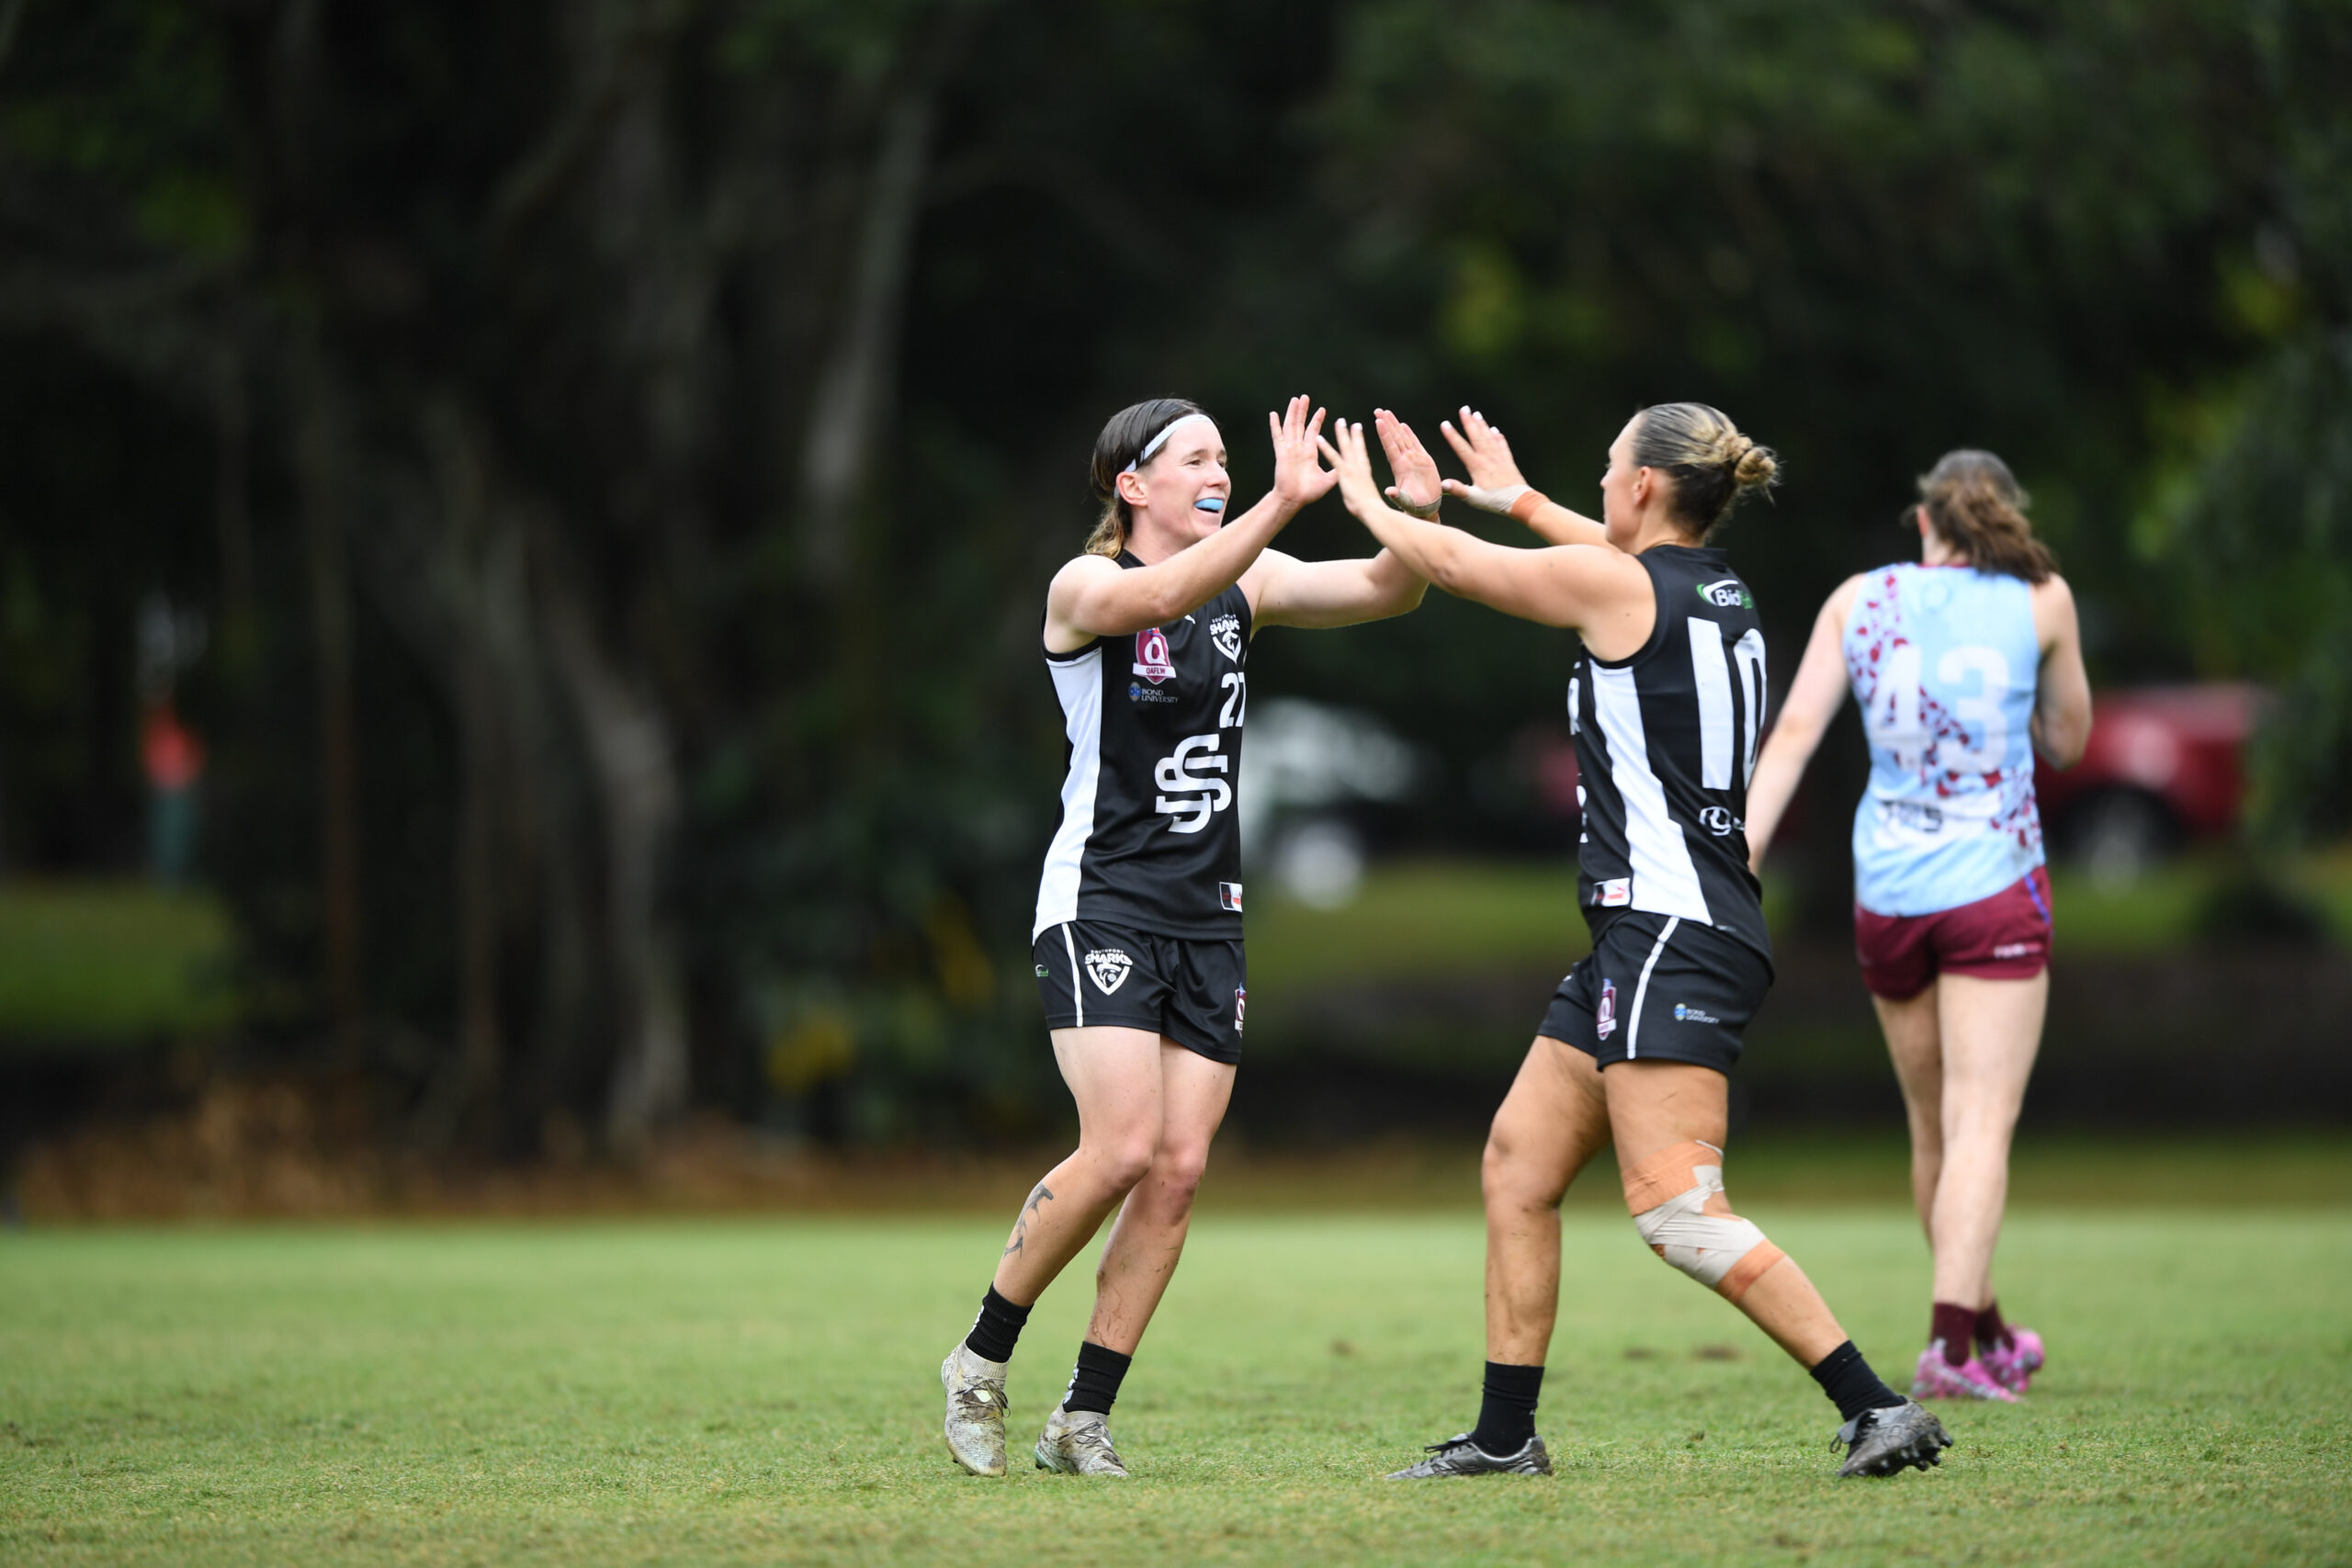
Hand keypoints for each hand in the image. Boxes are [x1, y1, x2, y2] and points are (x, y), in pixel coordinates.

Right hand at [1268, 394, 1336, 510]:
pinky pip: (1278, 436)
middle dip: (1303, 411)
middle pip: (1300, 424)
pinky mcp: (1282, 453)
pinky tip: (1274, 414)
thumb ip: (1336, 472)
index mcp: (1309, 453)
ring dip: (1292, 413)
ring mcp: (1289, 449)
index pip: (1313, 431)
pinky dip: (1275, 425)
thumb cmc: (1308, 493)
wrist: (1293, 500)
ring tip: (1295, 400)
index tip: (1322, 409)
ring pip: (1291, 426)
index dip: (1317, 420)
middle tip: (1305, 397)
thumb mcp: (1327, 480)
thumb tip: (1347, 466)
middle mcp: (1299, 448)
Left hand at [1314, 416, 1388, 522]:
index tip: (1360, 433)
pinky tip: (1319, 438)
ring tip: (1338, 421)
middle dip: (1353, 433)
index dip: (1360, 443)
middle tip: (1351, 423)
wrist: (1373, 511)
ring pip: (1346, 447)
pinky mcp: (1344, 473)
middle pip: (1356, 446)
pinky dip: (1325, 447)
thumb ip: (1361, 491)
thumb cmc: (1371, 509)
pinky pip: (1333, 457)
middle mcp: (1360, 467)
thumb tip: (1359, 494)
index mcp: (1365, 473)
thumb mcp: (1366, 497)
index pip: (1362, 454)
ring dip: (1341, 433)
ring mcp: (1352, 468)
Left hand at [1373, 408, 1442, 518]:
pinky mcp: (1424, 460)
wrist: (1426, 509)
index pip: (1390, 446)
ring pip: (1403, 438)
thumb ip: (1397, 496)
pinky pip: (1415, 444)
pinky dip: (1410, 434)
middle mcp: (1405, 460)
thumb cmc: (1415, 507)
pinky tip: (1404, 425)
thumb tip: (1389, 492)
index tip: (1377, 420)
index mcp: (1399, 467)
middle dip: (1387, 423)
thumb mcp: (1404, 501)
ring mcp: (1414, 459)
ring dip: (1395, 425)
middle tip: (1378, 410)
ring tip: (1387, 413)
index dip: (1384, 433)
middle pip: (1394, 438)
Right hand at [1439, 405, 1531, 514]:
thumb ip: (1458, 490)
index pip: (1461, 447)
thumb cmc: (1495, 501)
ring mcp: (1499, 458)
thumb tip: (1444, 483)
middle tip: (1464, 409)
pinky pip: (1502, 445)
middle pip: (1476, 436)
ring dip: (1482, 425)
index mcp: (1477, 466)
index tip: (1445, 424)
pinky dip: (1498, 437)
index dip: (1452, 435)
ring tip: (1477, 414)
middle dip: (1469, 422)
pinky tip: (1495, 431)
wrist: (1519, 501)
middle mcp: (1488, 458)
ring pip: (1489, 437)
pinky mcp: (1508, 461)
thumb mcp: (1474, 498)